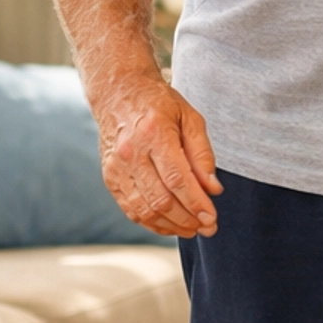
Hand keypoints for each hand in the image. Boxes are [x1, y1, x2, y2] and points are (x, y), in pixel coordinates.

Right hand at [91, 72, 222, 237]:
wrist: (119, 93)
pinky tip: (170, 225)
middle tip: (208, 228)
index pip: (178, 179)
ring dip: (171, 226)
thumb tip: (213, 189)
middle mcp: (131, 152)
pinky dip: (152, 223)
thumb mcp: (190, 118)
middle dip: (188, 220)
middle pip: (161, 199)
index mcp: (154, 133)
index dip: (196, 203)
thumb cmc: (159, 104)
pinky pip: (130, 209)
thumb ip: (203, 154)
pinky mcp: (110, 177)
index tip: (212, 218)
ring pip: (145, 209)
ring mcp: (117, 167)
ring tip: (192, 230)